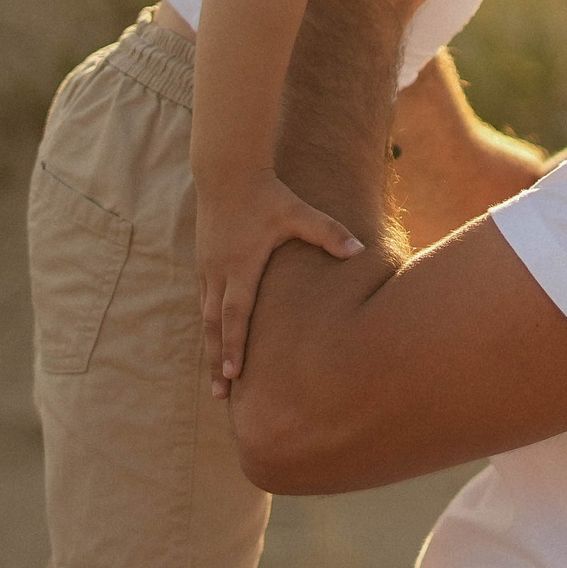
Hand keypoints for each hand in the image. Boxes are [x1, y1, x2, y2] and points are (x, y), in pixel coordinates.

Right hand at [199, 168, 363, 388]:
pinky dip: (210, 325)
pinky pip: (206, 301)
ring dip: (211, 347)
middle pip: (214, 326)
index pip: (235, 315)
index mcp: (240, 266)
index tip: (232, 377)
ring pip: (206, 316)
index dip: (233, 347)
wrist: (226, 170)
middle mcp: (218, 272)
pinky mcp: (205, 262)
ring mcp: (208, 268)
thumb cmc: (267, 193)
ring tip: (216, 379)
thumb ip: (329, 233)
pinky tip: (216, 342)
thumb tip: (360, 250)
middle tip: (219, 396)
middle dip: (216, 362)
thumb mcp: (299, 212)